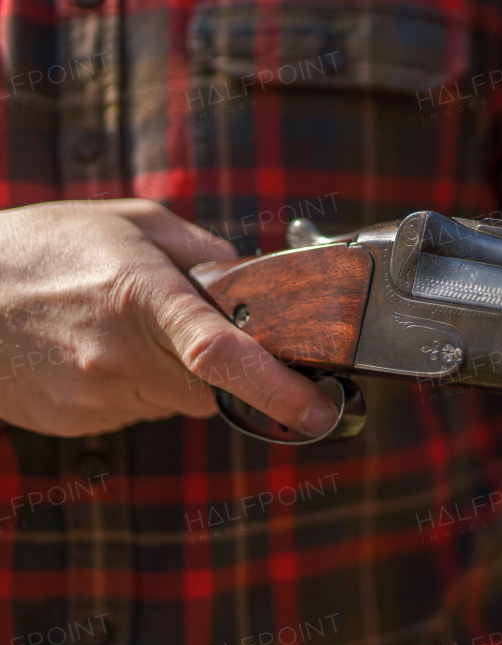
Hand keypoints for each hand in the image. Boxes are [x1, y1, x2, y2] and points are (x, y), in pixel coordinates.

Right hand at [0, 199, 336, 437]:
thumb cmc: (40, 246)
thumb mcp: (130, 223)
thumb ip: (201, 250)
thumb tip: (248, 280)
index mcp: (139, 296)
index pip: (221, 353)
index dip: (278, 388)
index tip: (319, 408)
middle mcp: (118, 354)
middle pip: (213, 388)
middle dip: (221, 367)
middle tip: (188, 328)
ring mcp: (92, 395)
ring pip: (175, 403)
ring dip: (174, 375)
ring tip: (124, 330)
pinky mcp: (73, 422)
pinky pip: (134, 413)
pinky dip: (135, 388)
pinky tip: (97, 351)